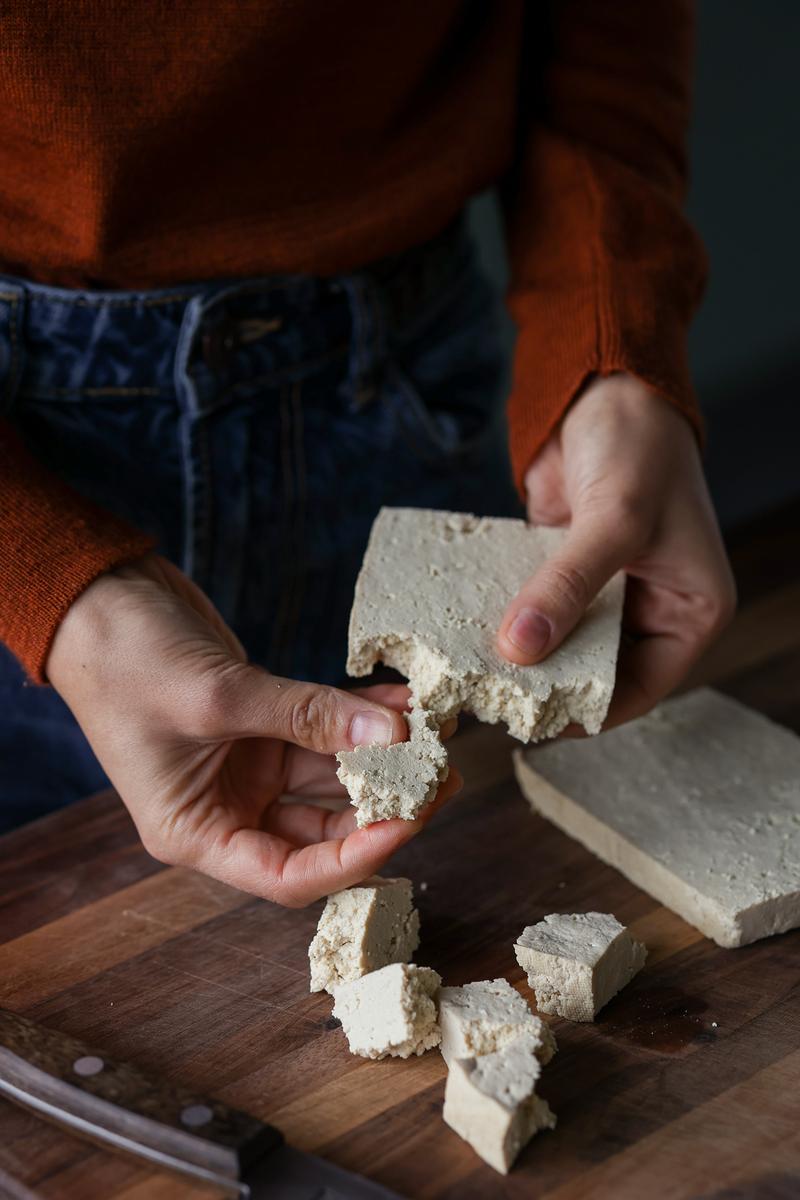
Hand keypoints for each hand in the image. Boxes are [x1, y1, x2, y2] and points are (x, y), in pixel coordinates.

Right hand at [46, 555, 459, 905]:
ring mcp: (248, 766)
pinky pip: (325, 729)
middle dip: (384, 804)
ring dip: (382, 755)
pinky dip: (361, 715)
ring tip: (435, 731)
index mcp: (197, 831)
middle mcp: (226, 807)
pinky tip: (401, 699)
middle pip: (322, 830)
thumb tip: (391, 736)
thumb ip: (305, 717)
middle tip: (440, 775)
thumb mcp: (217, 696)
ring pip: (332, 776)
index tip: (409, 822)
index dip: (354, 859)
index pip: (289, 875)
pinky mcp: (264, 724)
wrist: (99, 601)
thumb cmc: (125, 662)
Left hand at [497, 373, 735, 726]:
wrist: (607, 386)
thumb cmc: (641, 446)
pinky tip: (469, 627)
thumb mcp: (615, 521)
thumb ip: (568, 585)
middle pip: (595, 670)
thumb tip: (521, 647)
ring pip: (562, 641)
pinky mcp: (566, 568)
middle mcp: (650, 607)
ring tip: (473, 670)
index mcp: (690, 611)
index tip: (533, 720)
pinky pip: (536, 606)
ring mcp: (606, 589)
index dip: (589, 710)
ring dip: (523, 652)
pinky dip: (509, 615)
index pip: (639, 687)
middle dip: (548, 684)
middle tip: (492, 697)